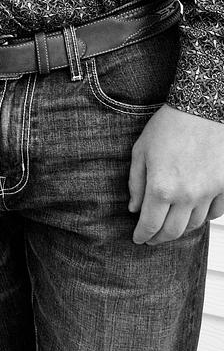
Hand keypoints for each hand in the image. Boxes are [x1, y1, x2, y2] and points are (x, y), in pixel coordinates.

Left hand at [128, 104, 223, 243]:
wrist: (201, 111)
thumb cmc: (167, 127)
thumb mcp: (140, 151)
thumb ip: (136, 183)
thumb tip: (134, 208)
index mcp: (161, 187)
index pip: (150, 224)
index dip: (142, 235)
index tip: (137, 239)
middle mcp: (187, 196)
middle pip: (173, 231)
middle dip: (159, 238)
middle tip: (151, 238)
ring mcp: (209, 193)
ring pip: (195, 224)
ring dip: (180, 227)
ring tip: (169, 223)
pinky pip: (215, 213)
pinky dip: (203, 217)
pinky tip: (193, 212)